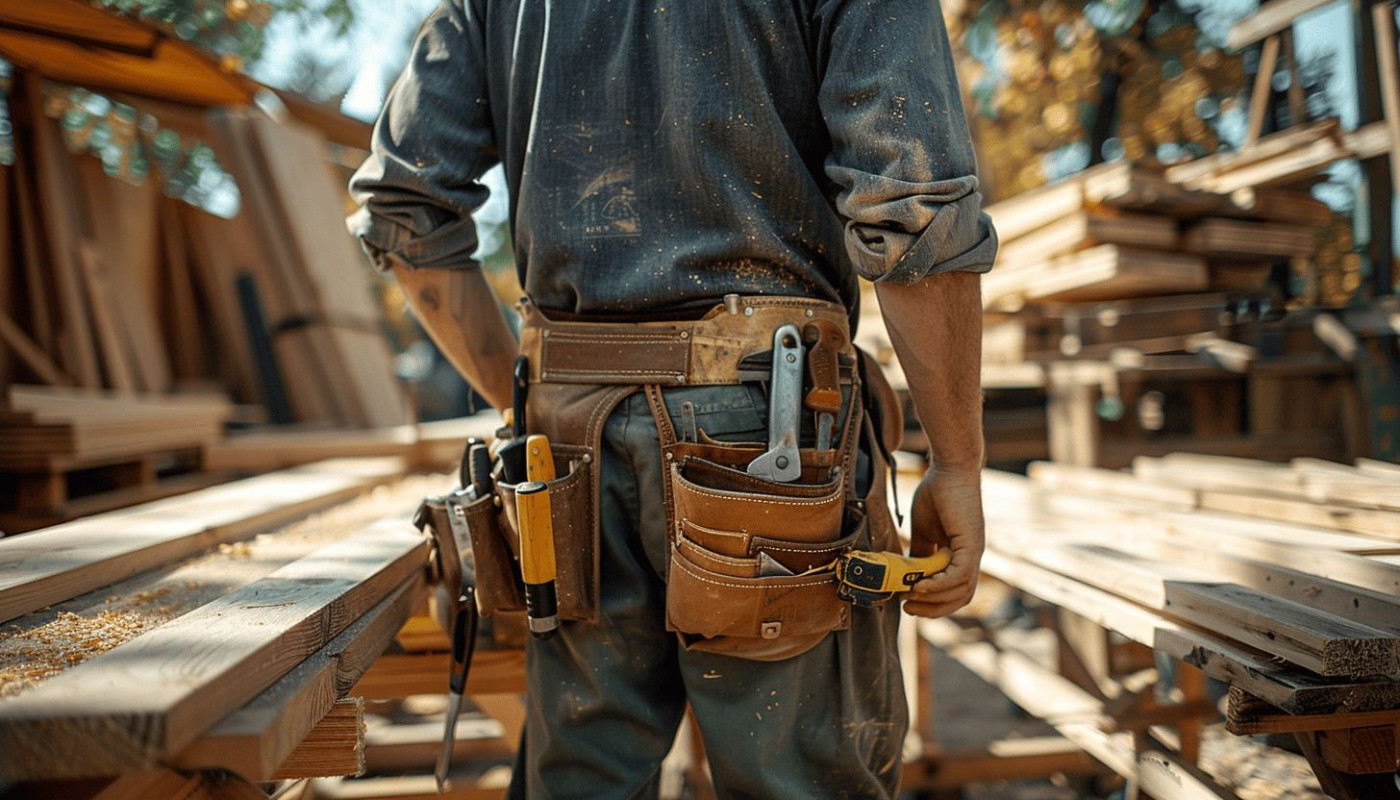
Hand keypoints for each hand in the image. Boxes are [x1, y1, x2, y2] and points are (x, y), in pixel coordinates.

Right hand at [901, 468, 983, 618]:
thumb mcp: (924, 530)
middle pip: (961, 598)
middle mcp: (972, 557)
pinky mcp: (971, 544)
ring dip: (935, 600)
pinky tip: (920, 586)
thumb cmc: (937, 493)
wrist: (949, 468)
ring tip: (910, 597)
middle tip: (908, 608)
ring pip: (962, 591)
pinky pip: (959, 575)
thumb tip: (908, 573)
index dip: (933, 602)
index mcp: (962, 554)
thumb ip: (920, 552)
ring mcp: (974, 551)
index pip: (954, 590)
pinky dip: (940, 585)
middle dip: (934, 609)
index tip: (908, 602)